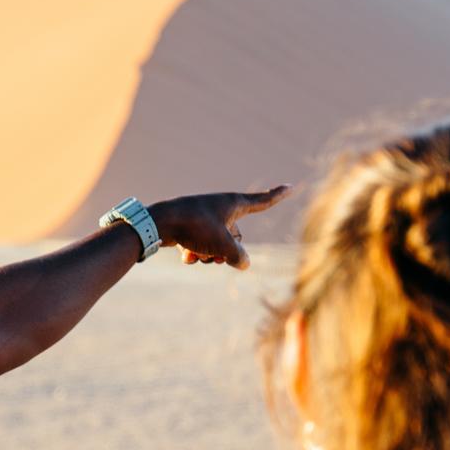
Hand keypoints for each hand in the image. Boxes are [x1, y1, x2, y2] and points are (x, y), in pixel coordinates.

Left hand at [149, 187, 291, 269]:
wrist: (159, 222)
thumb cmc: (195, 227)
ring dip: (209, 254)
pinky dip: (194, 253)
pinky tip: (184, 252)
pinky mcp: (189, 227)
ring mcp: (204, 218)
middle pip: (236, 237)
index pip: (262, 201)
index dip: (278, 196)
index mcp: (233, 204)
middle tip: (213, 251)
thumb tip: (243, 263)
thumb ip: (239, 256)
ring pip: (216, 244)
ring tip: (197, 251)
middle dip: (227, 250)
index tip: (290, 186)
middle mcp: (220, 209)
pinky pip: (199, 246)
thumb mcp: (223, 245)